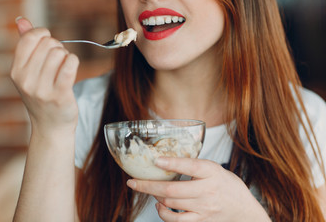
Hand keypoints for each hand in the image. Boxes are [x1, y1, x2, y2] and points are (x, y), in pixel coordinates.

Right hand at [11, 17, 79, 136]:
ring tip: (65, 67)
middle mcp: (26, 80)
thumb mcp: (28, 73)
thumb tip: (21, 20)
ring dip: (67, 56)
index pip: (30, 38)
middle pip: (48, 44)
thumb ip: (25, 45)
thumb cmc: (42, 96)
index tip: (49, 41)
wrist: (51, 127)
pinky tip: (72, 66)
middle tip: (59, 60)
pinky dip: (74, 61)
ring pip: (60, 53)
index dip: (43, 34)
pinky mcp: (60, 95)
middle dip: (57, 47)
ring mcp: (42, 89)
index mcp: (16, 72)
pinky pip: (70, 65)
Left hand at [127, 157, 270, 221]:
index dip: (171, 163)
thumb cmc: (227, 185)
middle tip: (133, 182)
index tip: (155, 160)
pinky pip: (177, 220)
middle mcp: (208, 191)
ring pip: (171, 204)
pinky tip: (159, 206)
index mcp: (212, 172)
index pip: (190, 166)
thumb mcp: (215, 169)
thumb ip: (194, 165)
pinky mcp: (201, 221)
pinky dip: (163, 213)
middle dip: (148, 186)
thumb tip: (166, 160)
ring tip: (149, 191)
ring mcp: (204, 208)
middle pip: (173, 190)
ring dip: (155, 197)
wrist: (243, 210)